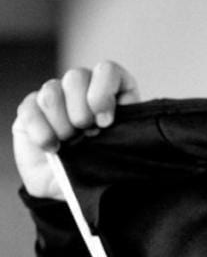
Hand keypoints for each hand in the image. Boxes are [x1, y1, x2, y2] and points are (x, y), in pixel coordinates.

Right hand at [12, 61, 140, 199]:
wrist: (76, 187)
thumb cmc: (105, 164)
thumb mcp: (123, 146)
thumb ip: (125, 131)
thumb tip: (114, 124)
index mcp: (113, 91)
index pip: (107, 70)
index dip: (103, 92)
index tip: (105, 122)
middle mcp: (83, 87)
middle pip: (76, 76)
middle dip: (81, 110)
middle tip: (86, 133)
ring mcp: (55, 96)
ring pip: (52, 90)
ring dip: (62, 122)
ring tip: (70, 142)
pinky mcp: (31, 110)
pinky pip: (31, 109)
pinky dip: (42, 131)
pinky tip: (52, 148)